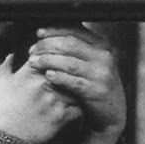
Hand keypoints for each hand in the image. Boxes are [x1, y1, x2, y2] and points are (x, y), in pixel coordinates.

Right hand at [0, 54, 80, 143]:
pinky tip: (74, 114)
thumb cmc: (1, 112)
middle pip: (66, 71)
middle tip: (69, 83)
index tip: (54, 68)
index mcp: (29, 73)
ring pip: (75, 89)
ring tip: (75, 98)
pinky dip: (77, 111)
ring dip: (75, 93)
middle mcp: (43, 83)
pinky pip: (78, 109)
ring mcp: (53, 100)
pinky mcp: (61, 117)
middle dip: (68, 76)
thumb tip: (10, 55)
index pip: (50, 56)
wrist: (5, 140)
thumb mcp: (0, 87)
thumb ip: (6, 68)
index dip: (54, 60)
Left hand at [25, 27, 126, 143]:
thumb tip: (49, 35)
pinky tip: (48, 75)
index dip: (55, 30)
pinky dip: (59, 77)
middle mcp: (104, 57)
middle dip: (47, 46)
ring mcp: (102, 75)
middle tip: (32, 51)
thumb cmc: (95, 84)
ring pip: (70, 63)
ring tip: (34, 63)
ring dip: (48, 61)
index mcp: (102, 45)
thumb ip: (76, 48)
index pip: (76, 31)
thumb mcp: (91, 62)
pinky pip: (74, 82)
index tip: (39, 33)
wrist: (112, 113)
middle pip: (70, 44)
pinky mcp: (97, 91)